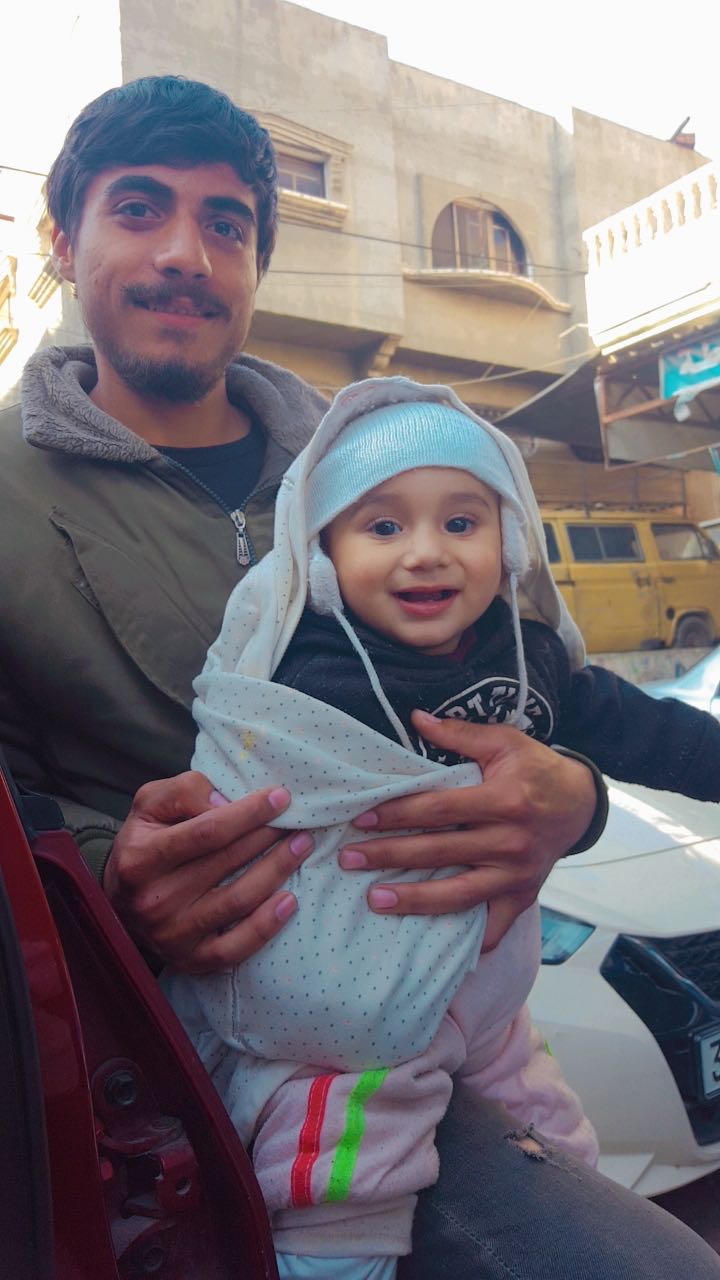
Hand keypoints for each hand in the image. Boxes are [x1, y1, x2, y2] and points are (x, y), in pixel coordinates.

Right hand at [103, 772, 312, 973]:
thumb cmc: (144, 842)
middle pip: (227, 863)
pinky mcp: (189, 960)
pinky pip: (235, 948)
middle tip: (298, 821)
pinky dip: (266, 925)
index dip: (249, 813)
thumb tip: (226, 803)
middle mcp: (154, 899)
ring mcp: (172, 934)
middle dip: (269, 837)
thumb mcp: (150, 805)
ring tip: (301, 847)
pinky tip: (290, 900)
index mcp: (141, 857)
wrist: (120, 900)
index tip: (281, 797)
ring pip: (238, 901)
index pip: (207, 831)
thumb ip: (184, 792)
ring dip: (278, 871)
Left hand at [339, 710, 596, 951]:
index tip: (361, 818)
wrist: (580, 803)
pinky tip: (432, 944)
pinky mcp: (524, 897)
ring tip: (374, 900)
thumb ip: (459, 734)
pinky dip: (469, 941)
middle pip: (440, 852)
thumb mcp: (504, 742)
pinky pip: (494, 926)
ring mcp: (517, 875)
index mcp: (504, 800)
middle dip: (389, 855)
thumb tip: (415, 718)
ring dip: (413, 900)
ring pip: (459, 894)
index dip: (398, 813)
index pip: (439, 809)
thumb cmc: (535, 768)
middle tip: (348, 859)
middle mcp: (511, 841)